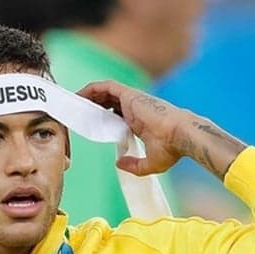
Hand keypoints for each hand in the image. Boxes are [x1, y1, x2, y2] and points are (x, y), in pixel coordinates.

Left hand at [78, 81, 245, 179]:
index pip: (116, 114)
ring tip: (73, 101)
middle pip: (108, 101)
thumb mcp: (150, 164)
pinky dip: (92, 88)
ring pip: (105, 92)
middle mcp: (135, 108)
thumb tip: (118, 163)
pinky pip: (106, 86)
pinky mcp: (130, 94)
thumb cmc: (171, 149)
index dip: (101, 116)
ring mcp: (132, 100)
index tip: (88, 123)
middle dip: (91, 104)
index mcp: (139, 121)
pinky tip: (80, 94)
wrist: (181, 136)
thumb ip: (133, 165)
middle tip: (75, 111)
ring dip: (88, 94)